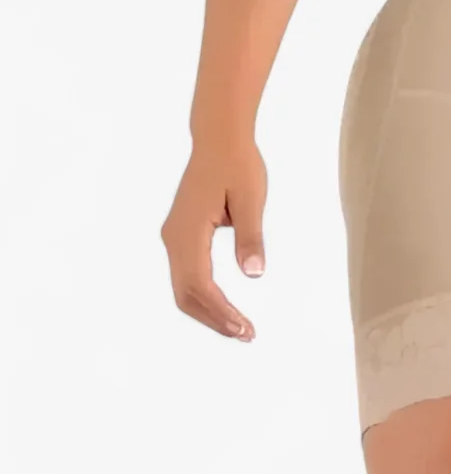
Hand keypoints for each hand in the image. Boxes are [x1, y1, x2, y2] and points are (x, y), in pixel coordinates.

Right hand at [160, 137, 267, 339]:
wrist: (219, 138)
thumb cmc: (238, 164)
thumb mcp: (251, 199)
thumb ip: (250, 236)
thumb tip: (254, 275)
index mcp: (187, 231)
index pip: (199, 283)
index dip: (220, 310)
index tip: (244, 327)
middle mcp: (173, 238)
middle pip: (185, 294)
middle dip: (214, 319)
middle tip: (246, 335)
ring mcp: (174, 237)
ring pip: (183, 287)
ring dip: (208, 310)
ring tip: (240, 327)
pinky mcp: (181, 234)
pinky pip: (187, 273)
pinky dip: (204, 295)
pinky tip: (225, 305)